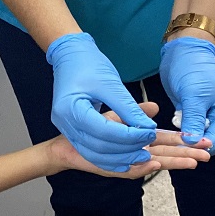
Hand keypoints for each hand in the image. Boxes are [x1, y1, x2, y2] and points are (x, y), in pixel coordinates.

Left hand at [45, 101, 211, 176]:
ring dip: (172, 162)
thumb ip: (136, 112)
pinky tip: (155, 162)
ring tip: (192, 162)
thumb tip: (157, 107)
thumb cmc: (91, 128)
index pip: (167, 141)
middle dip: (187, 154)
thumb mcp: (117, 115)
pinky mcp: (112, 169)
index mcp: (139, 141)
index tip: (204, 139)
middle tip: (208, 154)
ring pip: (153, 163)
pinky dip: (143, 166)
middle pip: (166, 154)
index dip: (185, 141)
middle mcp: (135, 154)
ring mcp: (125, 163)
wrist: (67, 144)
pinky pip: (129, 169)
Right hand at [46, 32, 158, 172]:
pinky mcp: (73, 130)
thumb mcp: (110, 84)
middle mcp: (65, 123)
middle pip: (99, 147)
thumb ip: (129, 109)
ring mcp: (67, 128)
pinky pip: (92, 151)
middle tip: (148, 148)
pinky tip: (125, 160)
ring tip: (140, 156)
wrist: (70, 55)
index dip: (129, 136)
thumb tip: (147, 127)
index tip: (149, 134)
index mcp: (71, 109)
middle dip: (126, 150)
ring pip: (95, 153)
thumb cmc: (87, 64)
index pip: (104, 131)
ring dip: (119, 158)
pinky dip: (109, 158)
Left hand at [159, 36, 214, 151]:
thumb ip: (194, 120)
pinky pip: (190, 131)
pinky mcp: (197, 117)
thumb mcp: (193, 96)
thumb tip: (193, 143)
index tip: (181, 143)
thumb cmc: (192, 69)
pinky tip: (175, 118)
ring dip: (185, 134)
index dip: (199, 144)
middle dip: (192, 141)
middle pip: (208, 142)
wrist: (183, 53)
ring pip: (197, 138)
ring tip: (177, 120)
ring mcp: (210, 118)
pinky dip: (181, 128)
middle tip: (175, 133)